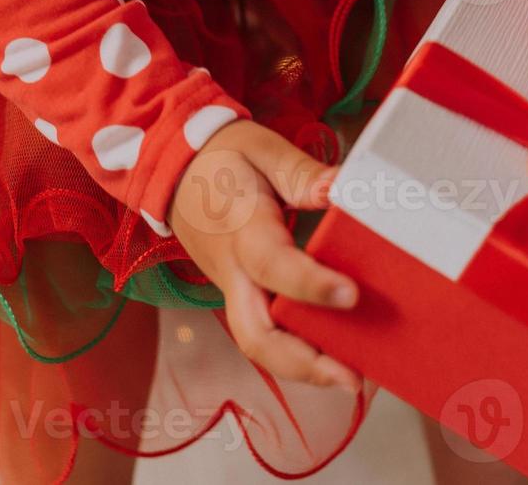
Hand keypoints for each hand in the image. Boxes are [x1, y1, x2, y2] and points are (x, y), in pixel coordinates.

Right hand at [167, 119, 361, 390]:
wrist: (174, 170)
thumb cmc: (222, 158)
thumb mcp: (260, 148)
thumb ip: (301, 172)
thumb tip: (342, 189)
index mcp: (240, 229)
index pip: (272, 266)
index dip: (310, 285)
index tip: (351, 295)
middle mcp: (233, 271)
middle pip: (256, 334)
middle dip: (303, 363)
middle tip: (351, 378)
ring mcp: (233, 289)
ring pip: (259, 343)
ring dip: (304, 368)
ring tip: (353, 377)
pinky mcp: (241, 296)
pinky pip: (266, 332)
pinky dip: (299, 353)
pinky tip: (337, 357)